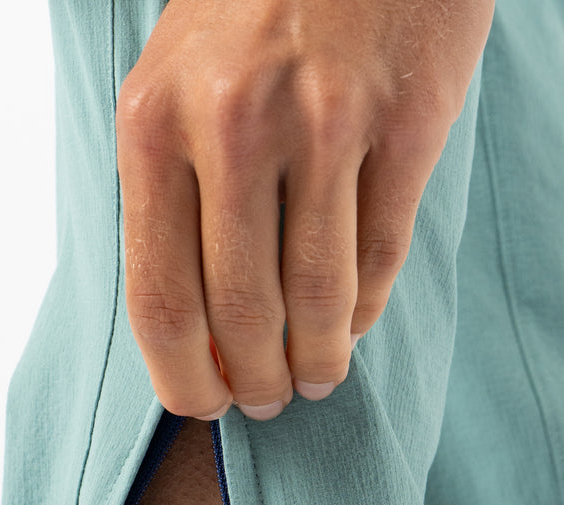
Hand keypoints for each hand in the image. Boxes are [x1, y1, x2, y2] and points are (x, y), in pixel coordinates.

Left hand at [116, 0, 491, 419]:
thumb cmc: (255, 5)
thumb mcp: (175, 78)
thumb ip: (171, 189)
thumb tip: (187, 327)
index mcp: (155, 120)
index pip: (161, 299)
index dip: (184, 380)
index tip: (205, 406)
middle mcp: (235, 124)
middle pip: (242, 316)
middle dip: (256, 382)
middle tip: (267, 400)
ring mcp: (327, 123)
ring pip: (318, 302)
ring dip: (318, 362)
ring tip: (317, 377)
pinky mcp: (407, 123)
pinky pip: (381, 257)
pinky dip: (365, 308)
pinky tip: (354, 321)